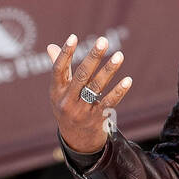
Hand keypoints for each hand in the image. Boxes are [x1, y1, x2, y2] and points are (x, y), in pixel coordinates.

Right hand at [46, 34, 132, 154]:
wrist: (77, 140)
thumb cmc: (68, 106)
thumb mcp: (59, 91)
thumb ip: (59, 69)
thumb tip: (51, 46)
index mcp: (56, 91)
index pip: (58, 69)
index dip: (64, 54)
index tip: (73, 37)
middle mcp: (67, 101)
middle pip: (81, 76)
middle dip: (93, 57)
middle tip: (103, 41)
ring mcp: (82, 111)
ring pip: (96, 87)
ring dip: (109, 70)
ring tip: (119, 55)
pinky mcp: (96, 118)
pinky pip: (109, 102)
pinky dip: (119, 91)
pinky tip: (128, 80)